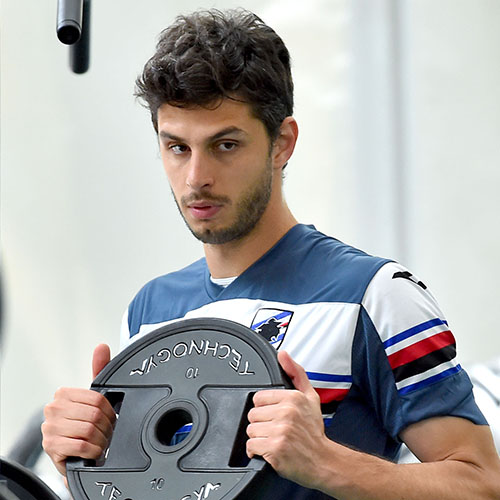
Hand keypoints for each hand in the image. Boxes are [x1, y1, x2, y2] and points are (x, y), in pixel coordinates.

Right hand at [42, 344, 115, 476]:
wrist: (76, 458)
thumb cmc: (85, 425)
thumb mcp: (93, 399)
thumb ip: (99, 370)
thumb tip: (101, 347)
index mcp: (63, 394)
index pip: (97, 399)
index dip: (109, 412)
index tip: (108, 418)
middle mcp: (53, 409)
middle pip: (94, 415)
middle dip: (106, 428)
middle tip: (104, 433)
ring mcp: (50, 428)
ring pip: (89, 431)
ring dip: (100, 440)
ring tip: (98, 442)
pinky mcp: (51, 447)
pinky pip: (82, 446)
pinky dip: (93, 451)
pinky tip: (92, 452)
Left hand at [246, 351, 330, 488]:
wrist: (324, 461)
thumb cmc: (314, 431)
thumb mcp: (310, 397)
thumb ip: (296, 372)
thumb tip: (283, 354)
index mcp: (292, 397)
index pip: (258, 398)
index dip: (265, 409)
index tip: (275, 416)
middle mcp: (286, 412)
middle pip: (252, 415)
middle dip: (262, 424)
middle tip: (276, 430)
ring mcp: (280, 431)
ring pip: (251, 431)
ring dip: (259, 438)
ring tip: (275, 440)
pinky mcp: (274, 449)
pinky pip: (251, 446)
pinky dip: (257, 452)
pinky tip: (271, 451)